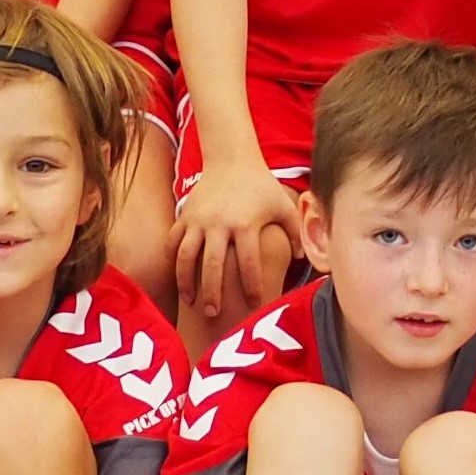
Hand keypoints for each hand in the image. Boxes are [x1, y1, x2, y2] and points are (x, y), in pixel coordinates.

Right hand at [174, 160, 303, 327]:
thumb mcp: (283, 205)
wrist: (232, 159)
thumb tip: (303, 259)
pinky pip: (172, 241)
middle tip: (213, 315)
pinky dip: (172, 260)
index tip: (253, 303)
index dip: (252, 286)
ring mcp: (199, 219)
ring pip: (186, 256)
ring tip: (191, 302)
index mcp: (246, 223)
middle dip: (213, 292)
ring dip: (186, 281)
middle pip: (214, 265)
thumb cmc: (261, 186)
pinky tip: (177, 277)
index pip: (249, 262)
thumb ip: (294, 232)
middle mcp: (220, 223)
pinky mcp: (185, 215)